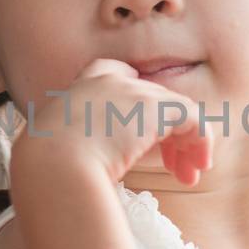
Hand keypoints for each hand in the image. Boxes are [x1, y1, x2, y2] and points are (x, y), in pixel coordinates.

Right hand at [13, 59, 213, 185]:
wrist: (52, 168)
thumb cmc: (48, 172)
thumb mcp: (56, 149)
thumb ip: (75, 144)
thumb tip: (84, 169)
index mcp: (79, 90)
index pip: (116, 73)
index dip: (137, 101)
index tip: (144, 136)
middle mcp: (107, 82)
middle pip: (153, 97)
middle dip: (168, 133)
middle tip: (175, 168)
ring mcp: (130, 90)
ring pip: (175, 109)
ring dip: (187, 144)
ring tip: (190, 174)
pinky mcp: (153, 106)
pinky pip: (191, 119)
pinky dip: (200, 142)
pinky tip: (197, 168)